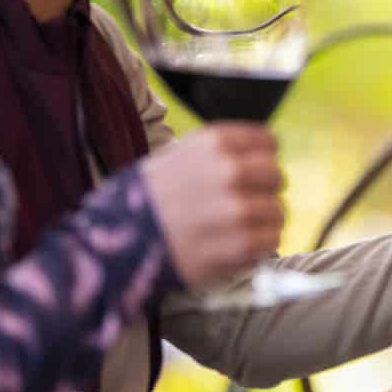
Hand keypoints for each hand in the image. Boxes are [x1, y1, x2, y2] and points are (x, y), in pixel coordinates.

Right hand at [140, 124, 285, 290]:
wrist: (114, 249)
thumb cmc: (141, 203)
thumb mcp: (173, 158)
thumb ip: (216, 154)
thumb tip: (258, 154)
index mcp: (214, 143)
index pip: (268, 142)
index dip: (261, 159)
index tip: (251, 174)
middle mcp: (230, 170)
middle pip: (276, 175)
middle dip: (263, 191)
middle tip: (243, 206)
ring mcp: (237, 209)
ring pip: (277, 210)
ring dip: (261, 222)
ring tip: (234, 231)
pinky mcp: (240, 245)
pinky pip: (271, 240)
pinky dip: (258, 246)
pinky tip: (234, 247)